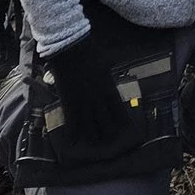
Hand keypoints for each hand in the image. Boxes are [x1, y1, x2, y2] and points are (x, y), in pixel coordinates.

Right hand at [42, 35, 127, 154]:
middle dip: (108, 133)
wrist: (72, 49)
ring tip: (93, 145)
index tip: (126, 131)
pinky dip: (72, 132)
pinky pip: (72, 121)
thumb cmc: (90, 54)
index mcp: (109, 88)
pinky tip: (72, 141)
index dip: (122, 122)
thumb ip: (108, 80)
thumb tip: (110, 87)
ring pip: (89, 125)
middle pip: (106, 121)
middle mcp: (98, 99)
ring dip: (92, 136)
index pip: (119, 110)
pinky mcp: (69, 102)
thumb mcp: (105, 67)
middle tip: (110, 142)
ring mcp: (83, 102)